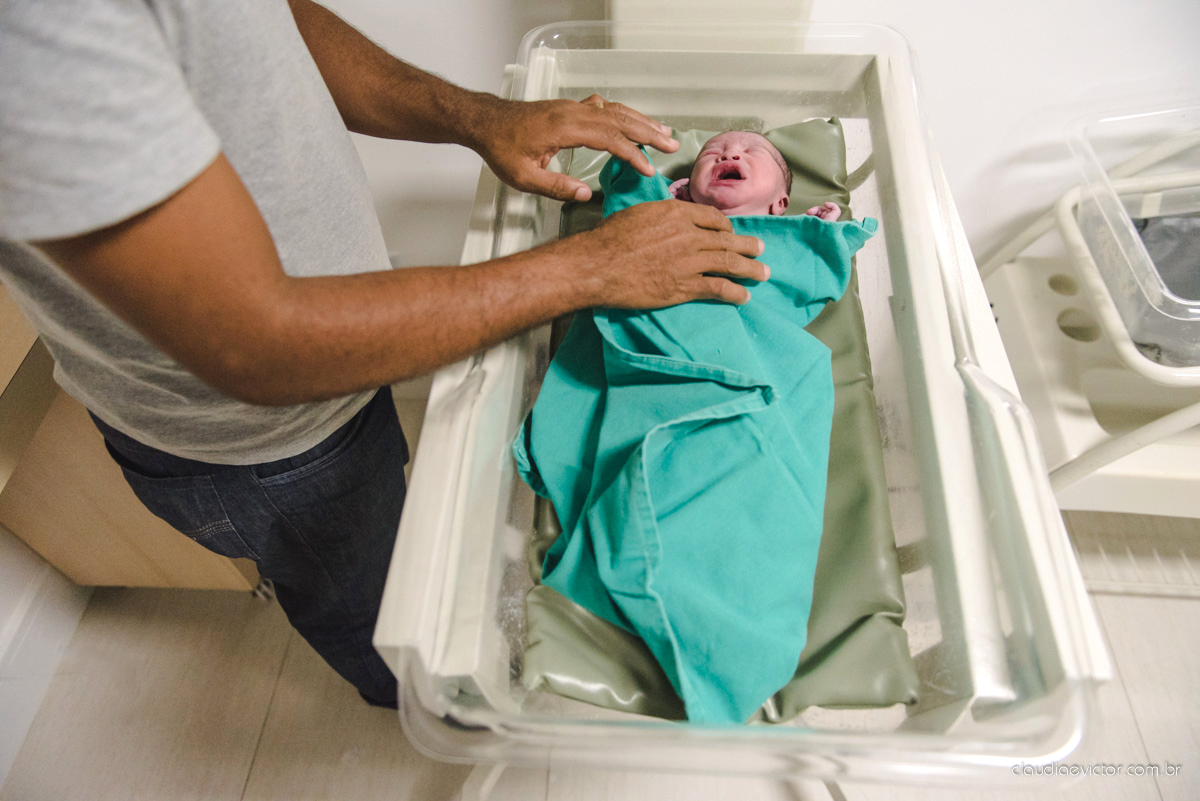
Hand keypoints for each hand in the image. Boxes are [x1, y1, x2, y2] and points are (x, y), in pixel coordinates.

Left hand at [469, 94, 678, 201]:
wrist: (485, 121)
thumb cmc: (501, 148)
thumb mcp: (523, 177)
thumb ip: (556, 187)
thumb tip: (586, 195)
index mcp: (564, 128)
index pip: (609, 138)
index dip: (631, 154)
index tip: (647, 168)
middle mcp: (572, 113)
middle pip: (619, 119)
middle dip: (648, 132)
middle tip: (671, 145)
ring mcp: (572, 108)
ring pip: (615, 110)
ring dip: (640, 120)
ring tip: (663, 132)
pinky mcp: (570, 108)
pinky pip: (604, 107)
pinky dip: (623, 114)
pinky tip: (633, 120)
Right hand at [558, 199, 768, 307]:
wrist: (598, 264)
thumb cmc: (610, 238)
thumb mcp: (638, 213)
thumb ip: (662, 216)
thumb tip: (670, 219)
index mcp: (678, 213)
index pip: (714, 218)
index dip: (726, 227)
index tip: (731, 234)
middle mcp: (690, 235)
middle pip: (728, 241)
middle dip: (748, 246)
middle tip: (761, 249)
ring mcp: (690, 262)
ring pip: (730, 263)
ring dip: (751, 268)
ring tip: (763, 272)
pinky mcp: (685, 286)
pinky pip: (718, 288)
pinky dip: (735, 292)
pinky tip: (744, 296)